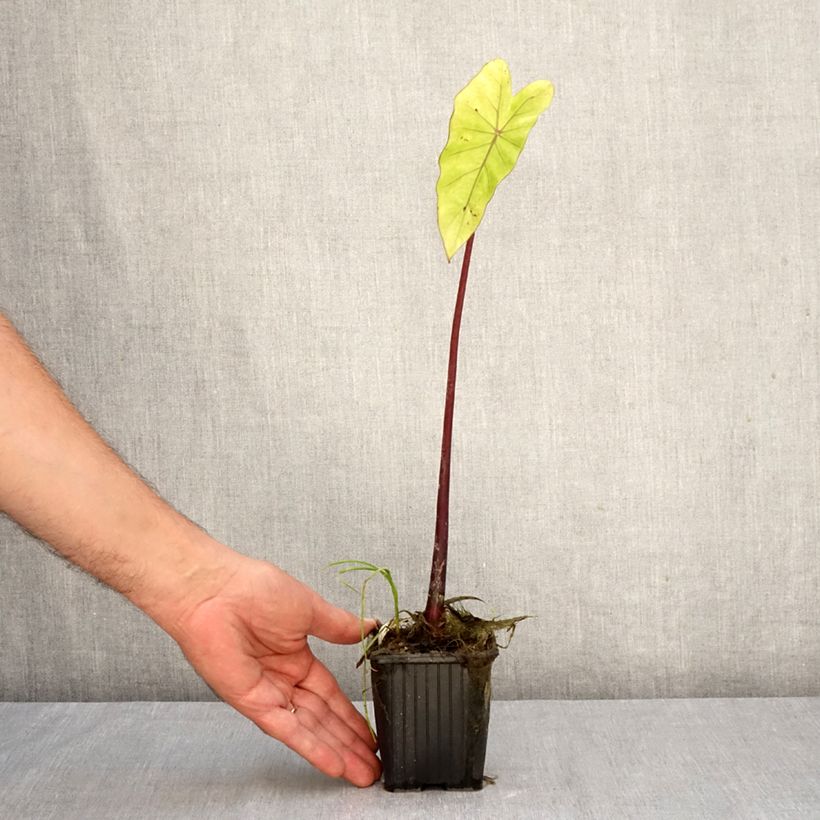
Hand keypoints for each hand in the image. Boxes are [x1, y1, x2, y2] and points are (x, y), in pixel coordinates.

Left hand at [169, 554, 380, 786]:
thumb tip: (370, 625)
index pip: (330, 694)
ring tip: (362, 773)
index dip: (351, 716)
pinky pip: (286, 729)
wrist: (217, 592)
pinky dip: (310, 746)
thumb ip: (339, 625)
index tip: (372, 734)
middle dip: (349, 742)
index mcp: (297, 656)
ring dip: (336, 751)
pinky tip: (332, 763)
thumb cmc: (255, 589)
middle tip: (373, 766)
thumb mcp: (310, 608)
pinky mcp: (252, 703)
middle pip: (323, 718)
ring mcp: (268, 693)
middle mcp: (283, 679)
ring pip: (309, 729)